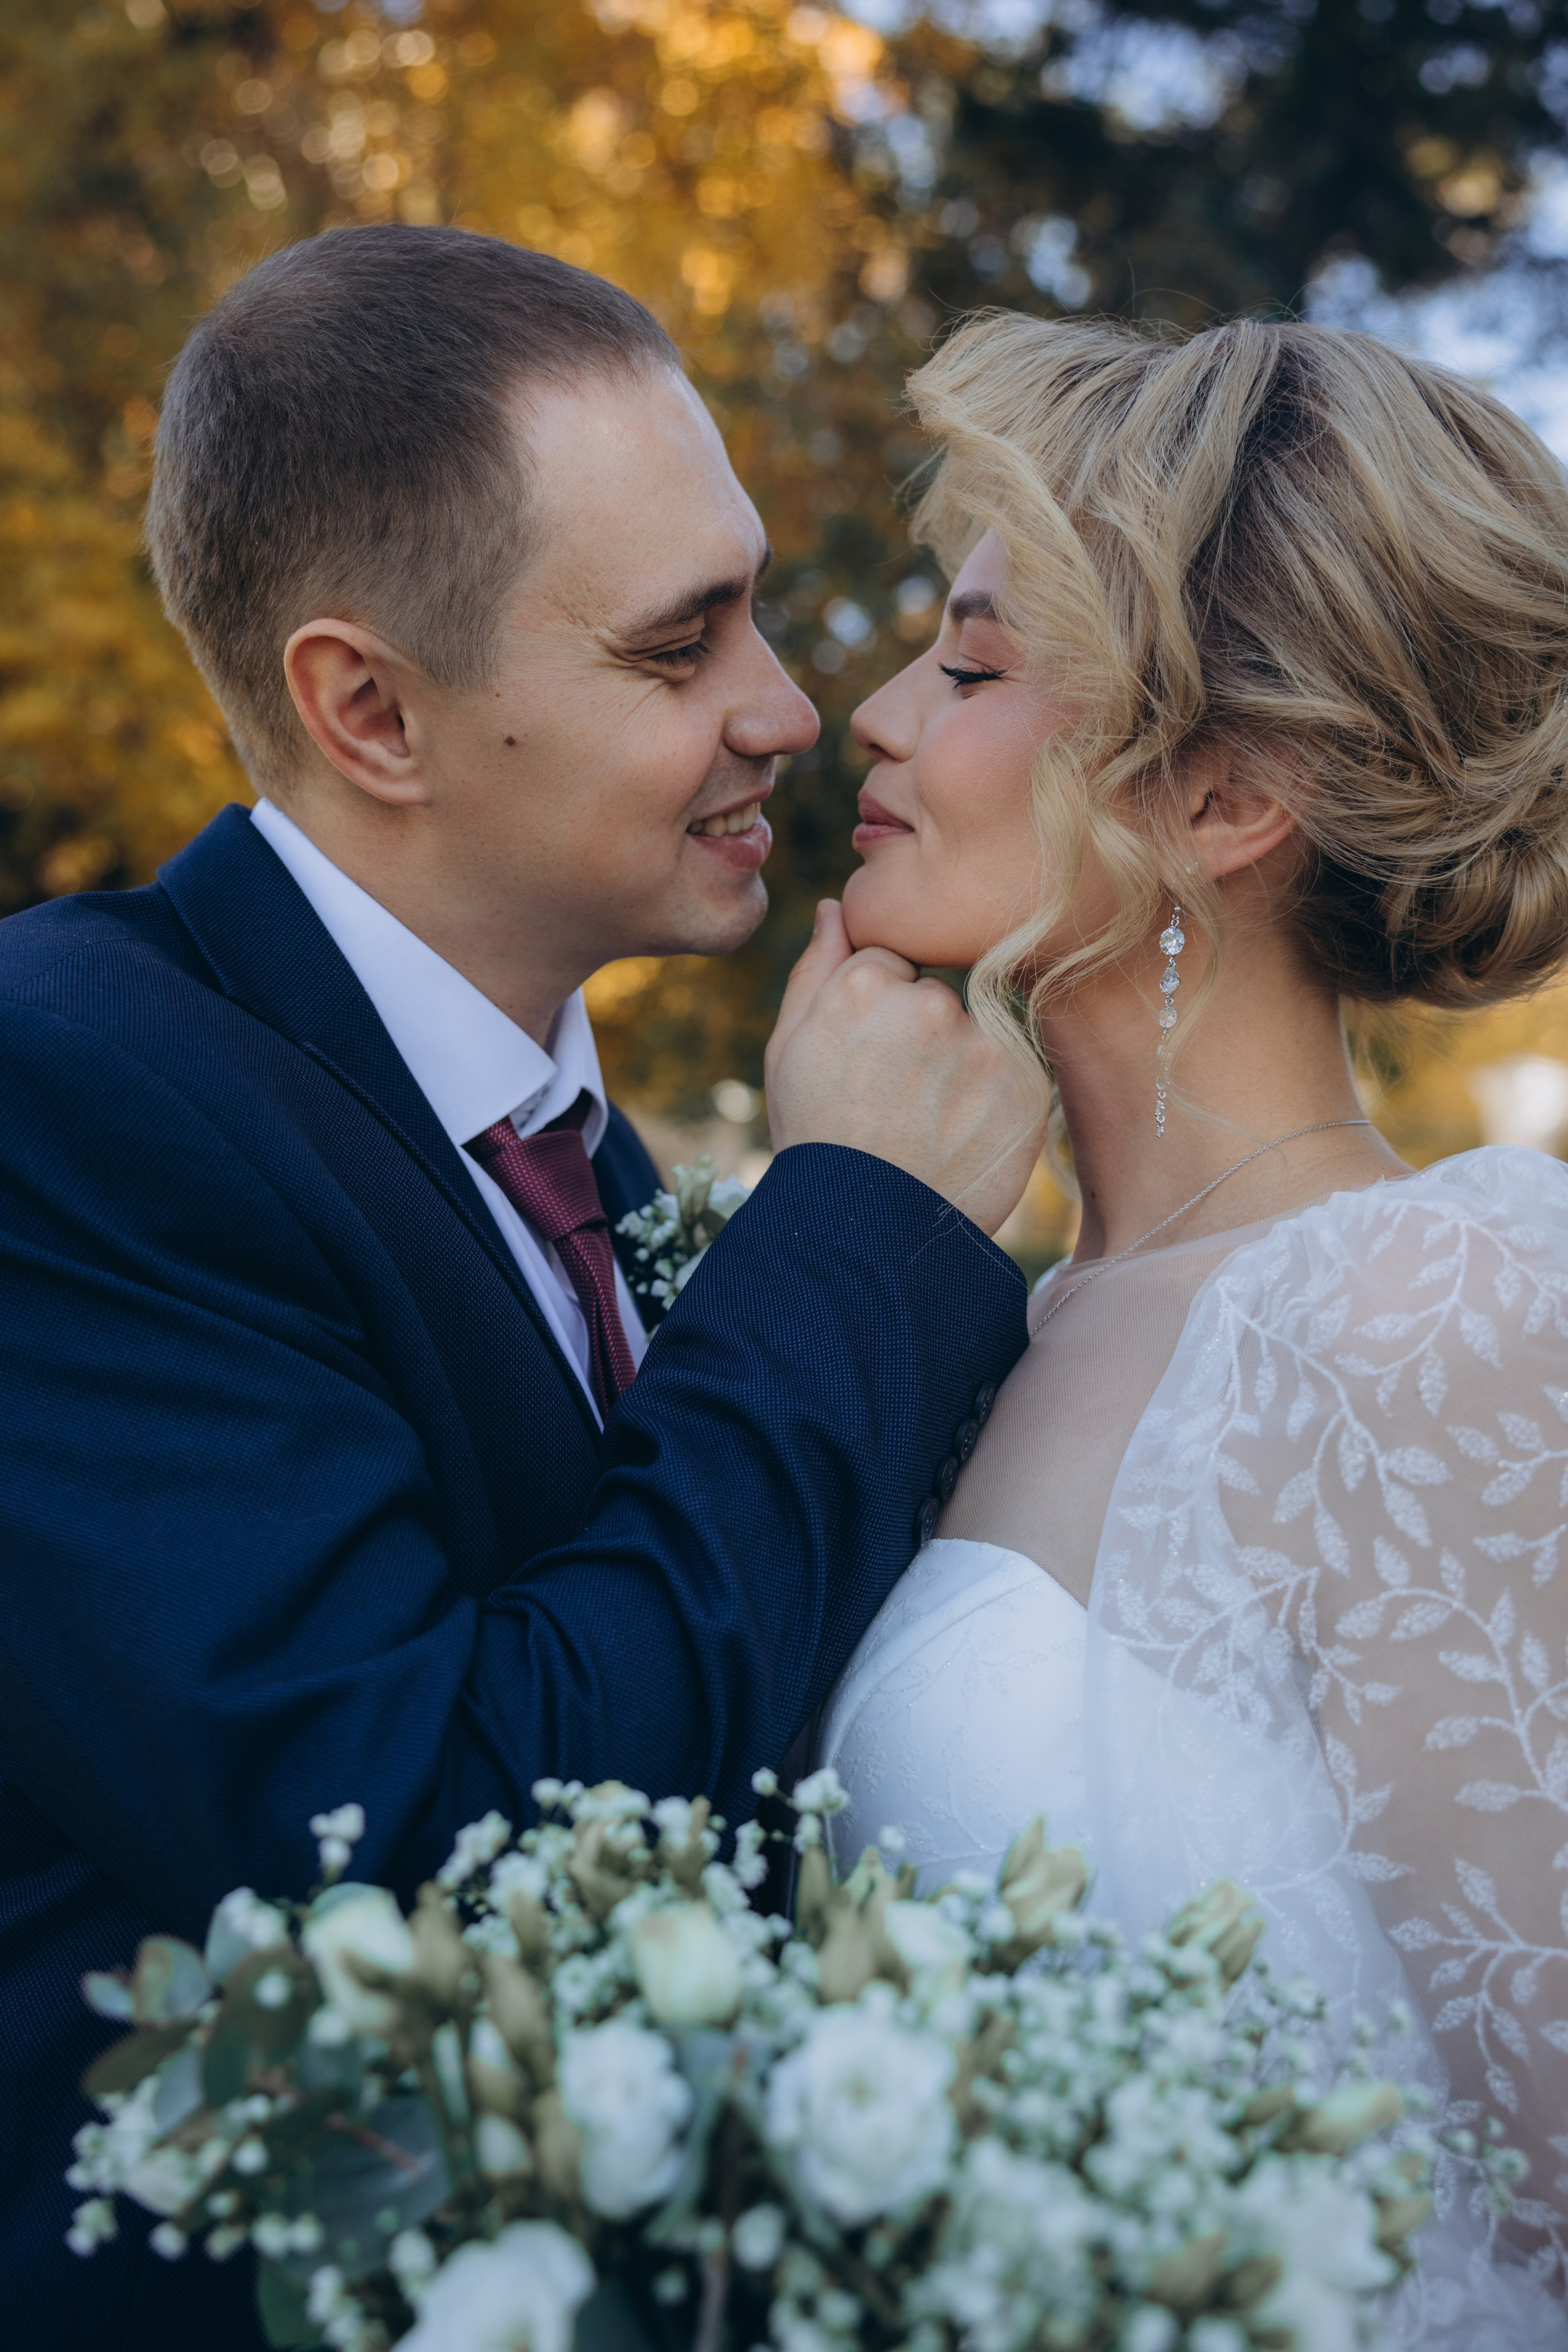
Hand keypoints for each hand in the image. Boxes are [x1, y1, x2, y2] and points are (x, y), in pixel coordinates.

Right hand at [764, 902, 1048, 1235]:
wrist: (864, 1234)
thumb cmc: (816, 1138)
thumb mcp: (789, 1049)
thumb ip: (816, 968)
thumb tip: (837, 905)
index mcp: (866, 983)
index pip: (891, 963)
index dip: (877, 1012)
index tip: (867, 1060)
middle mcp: (932, 1003)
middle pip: (937, 993)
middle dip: (922, 1034)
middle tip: (896, 1097)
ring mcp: (986, 1044)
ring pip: (978, 1030)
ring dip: (961, 1064)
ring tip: (926, 1123)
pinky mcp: (1029, 1085)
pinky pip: (1013, 1067)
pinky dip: (993, 1096)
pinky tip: (959, 1135)